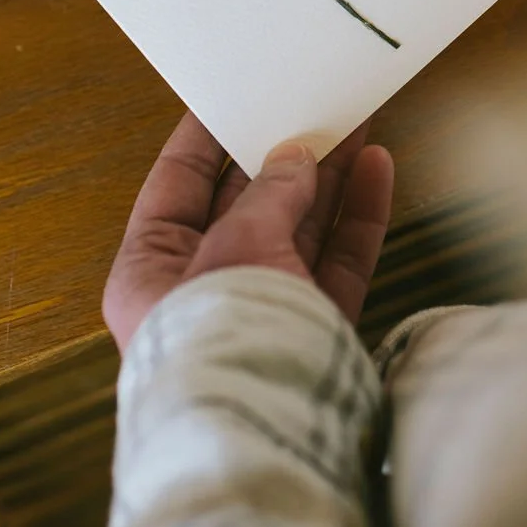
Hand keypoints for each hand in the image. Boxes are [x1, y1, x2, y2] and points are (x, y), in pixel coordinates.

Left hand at [102, 113, 395, 352]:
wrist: (268, 434)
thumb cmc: (226, 341)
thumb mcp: (237, 246)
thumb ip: (269, 196)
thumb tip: (294, 157)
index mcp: (150, 274)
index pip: (175, 190)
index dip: (203, 140)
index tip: (231, 92)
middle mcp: (204, 294)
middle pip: (245, 207)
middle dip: (280, 155)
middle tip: (309, 102)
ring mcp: (264, 313)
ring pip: (299, 230)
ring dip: (328, 177)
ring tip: (356, 121)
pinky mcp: (315, 331)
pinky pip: (337, 263)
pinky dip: (357, 217)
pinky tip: (376, 168)